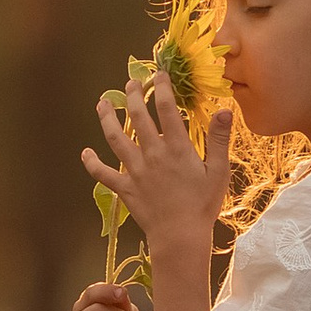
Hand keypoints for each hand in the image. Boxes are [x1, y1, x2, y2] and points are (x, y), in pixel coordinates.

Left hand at [82, 71, 230, 262]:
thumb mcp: (219, 171)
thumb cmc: (202, 205)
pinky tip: (85, 152)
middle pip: (138, 117)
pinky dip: (92, 163)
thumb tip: (224, 110)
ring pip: (116, 139)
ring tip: (102, 104)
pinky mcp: (125, 188)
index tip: (159, 74)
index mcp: (176, 148)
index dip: (162, 88)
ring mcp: (135, 171)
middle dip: (133, 96)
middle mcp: (152, 154)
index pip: (166, 108)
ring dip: (107, 119)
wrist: (180, 237)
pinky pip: (103, 174)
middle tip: (131, 83)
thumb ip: (219, 139)